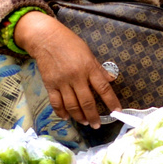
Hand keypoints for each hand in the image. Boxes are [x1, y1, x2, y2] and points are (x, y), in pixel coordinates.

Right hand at [16, 14, 121, 128]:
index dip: (111, 101)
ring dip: (79, 117)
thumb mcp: (88, 53)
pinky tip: (67, 117)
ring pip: (72, 105)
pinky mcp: (50, 84)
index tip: (116, 112)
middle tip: (97, 125)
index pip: (103, 88)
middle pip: (87, 101)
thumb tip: (111, 80)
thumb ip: (99, 69)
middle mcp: (76, 76)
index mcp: (88, 67)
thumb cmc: (70, 44)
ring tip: (84, 122)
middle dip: (93, 116)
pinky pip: (56, 102)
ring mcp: (62, 82)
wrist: (46, 38)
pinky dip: (61, 112)